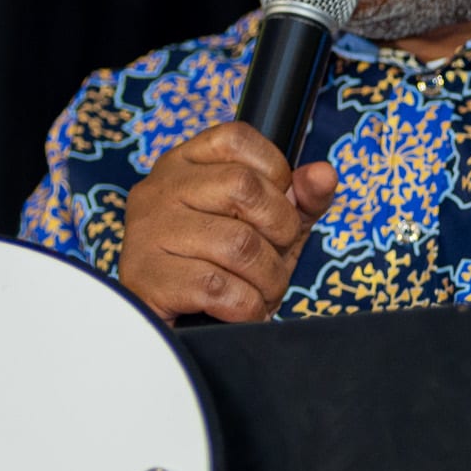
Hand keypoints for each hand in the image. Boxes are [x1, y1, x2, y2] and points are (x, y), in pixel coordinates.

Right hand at [119, 122, 338, 322]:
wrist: (168, 331)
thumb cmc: (217, 271)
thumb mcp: (266, 228)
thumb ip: (299, 200)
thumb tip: (323, 174)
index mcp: (184, 164)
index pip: (237, 138)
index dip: (275, 174)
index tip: (275, 211)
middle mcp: (160, 188)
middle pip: (243, 186)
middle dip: (279, 231)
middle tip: (273, 260)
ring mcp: (149, 231)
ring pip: (239, 243)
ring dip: (267, 279)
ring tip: (259, 292)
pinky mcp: (147, 277)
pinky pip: (220, 287)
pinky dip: (245, 307)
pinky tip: (237, 310)